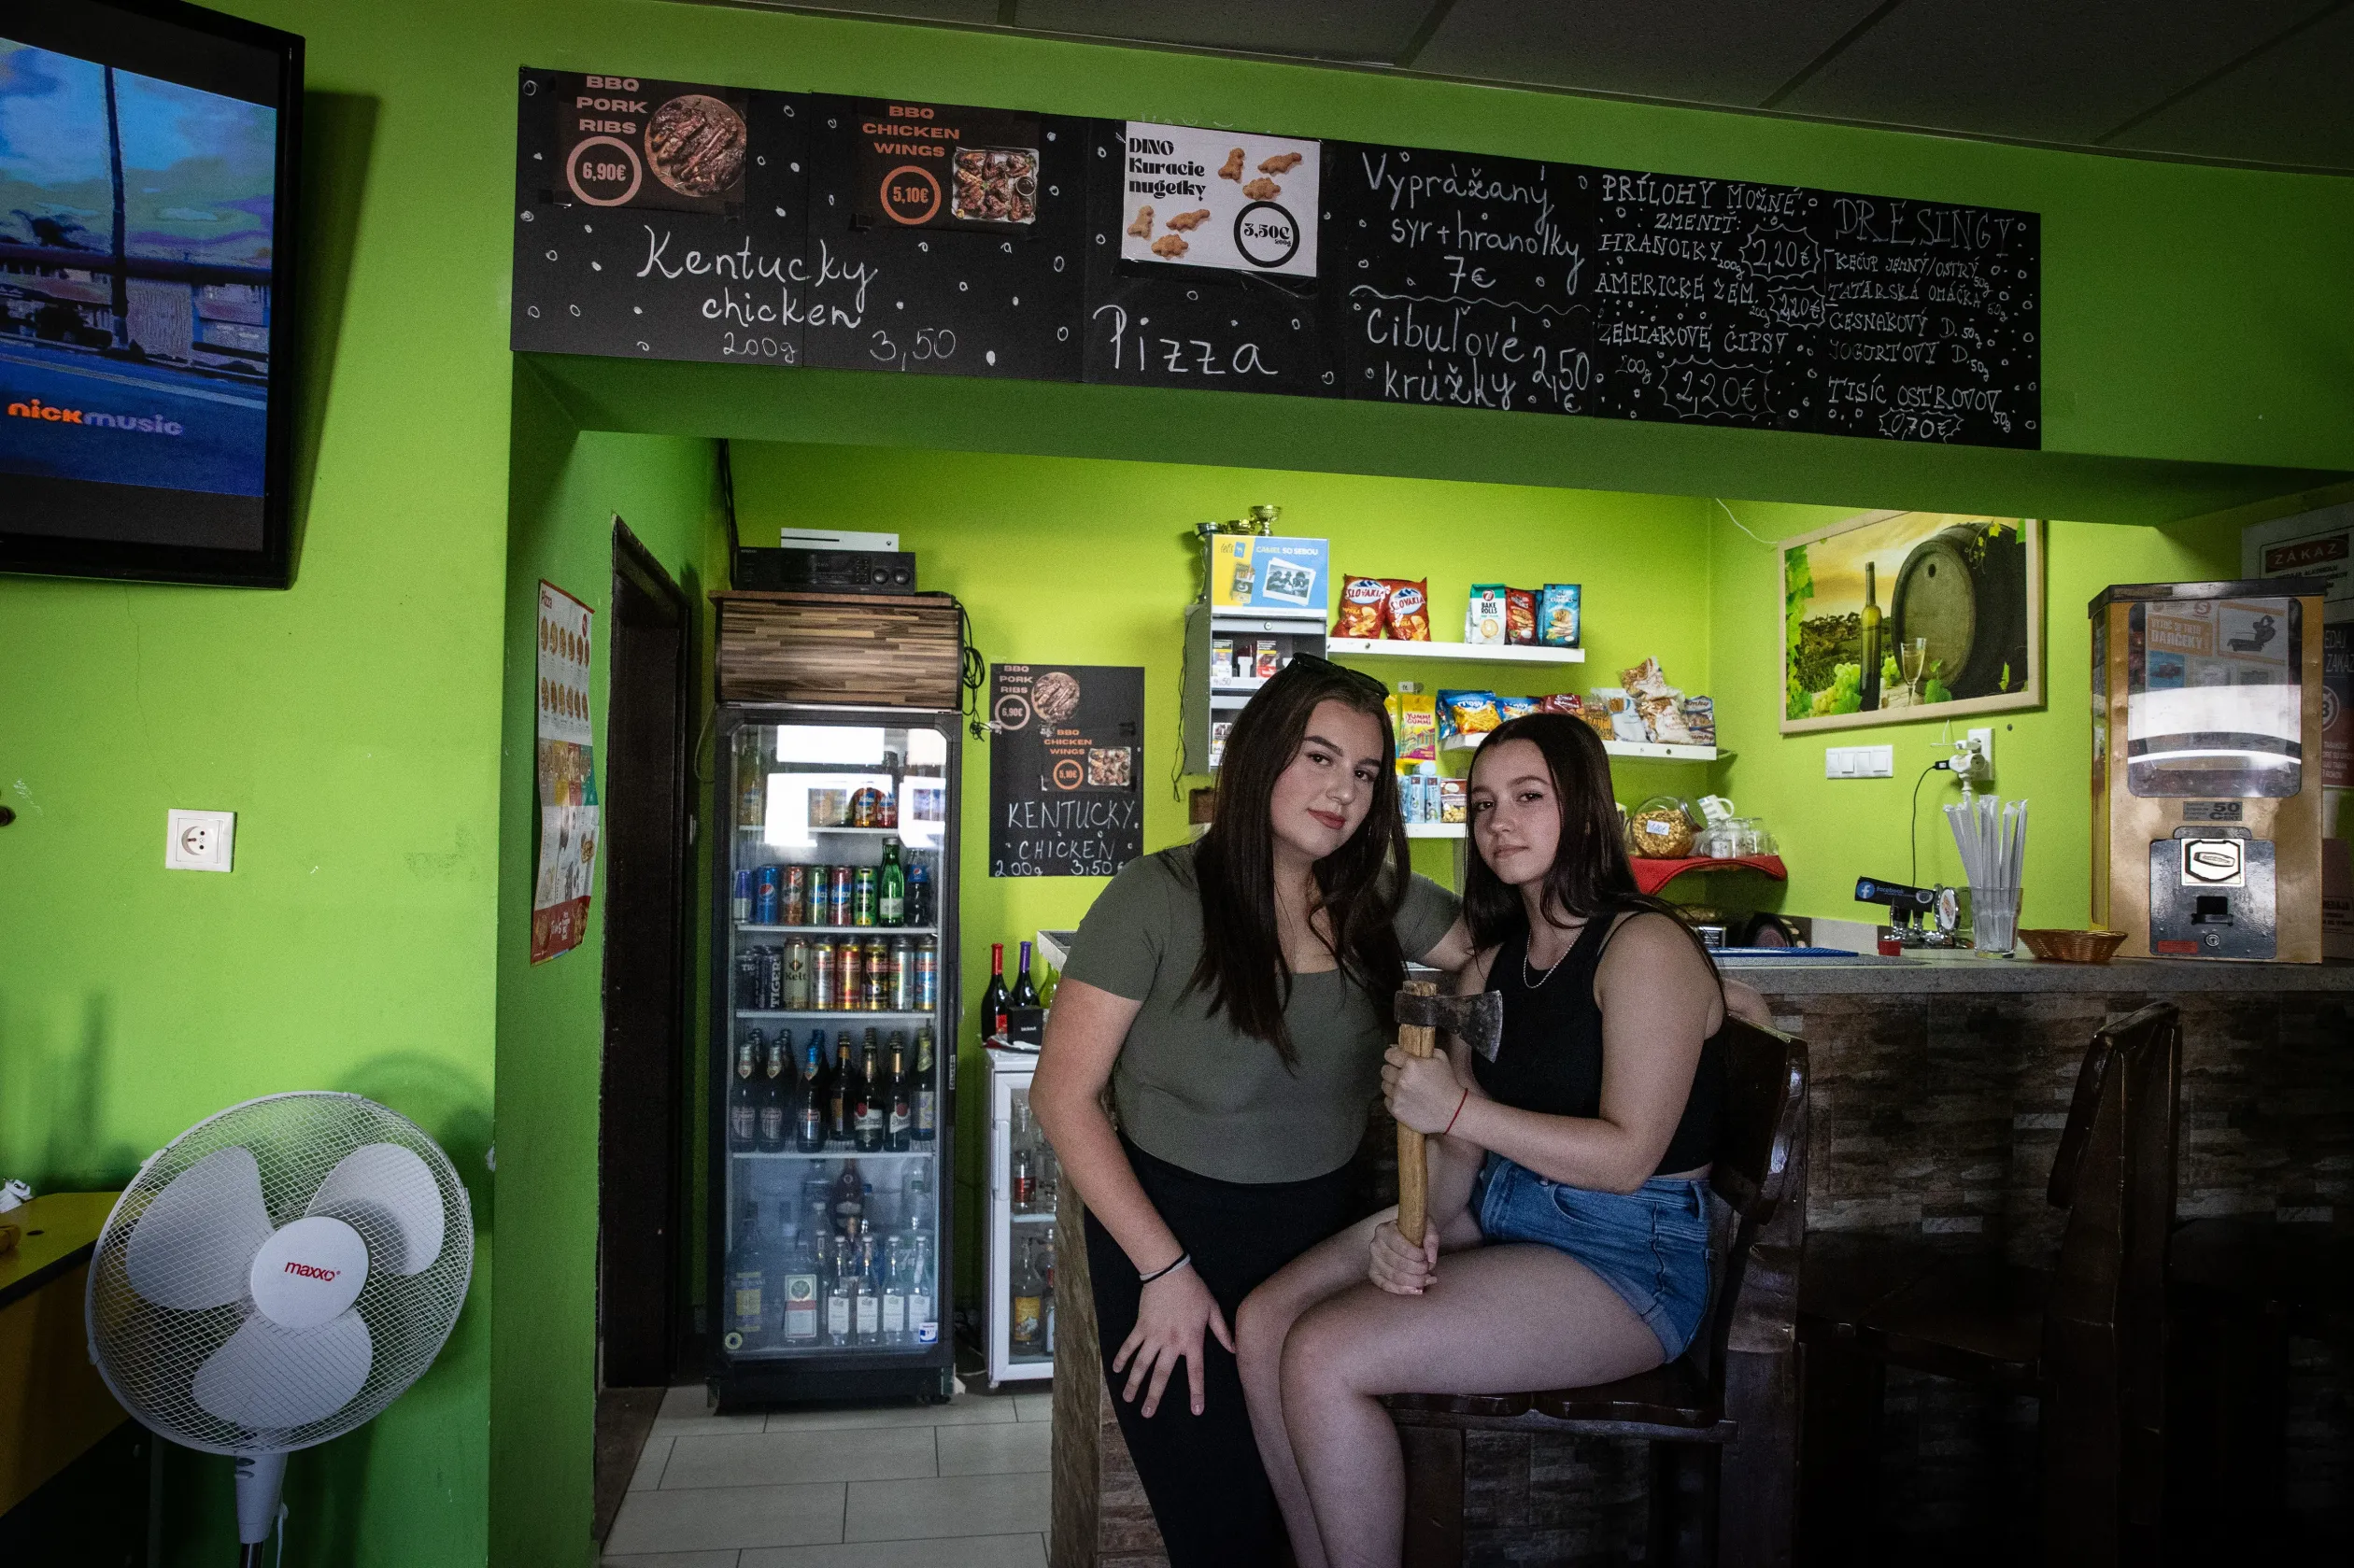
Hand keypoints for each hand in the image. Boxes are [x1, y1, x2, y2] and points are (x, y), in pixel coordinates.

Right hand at [1112, 1261, 1232, 1417]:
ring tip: (1128, 1399)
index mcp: (1192, 1341)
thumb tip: (1234, 1349)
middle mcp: (1172, 1343)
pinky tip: (1116, 1370)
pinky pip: (1130, 1346)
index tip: (1196, 1410)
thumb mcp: (1212, 1310)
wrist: (1169, 1272)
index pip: (1195, 1372)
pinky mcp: (1141, 1327)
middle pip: (1161, 1375)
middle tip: (1147, 1414)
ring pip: (1142, 1364)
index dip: (1196, 1392)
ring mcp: (1154, 1336)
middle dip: (1154, 1396)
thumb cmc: (1194, 1290)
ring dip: (1134, 1383)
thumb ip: (1223, 1332)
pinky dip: (1122, 1358)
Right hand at [1368, 1219, 1439, 1294]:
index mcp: (1384, 1230)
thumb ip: (1431, 1239)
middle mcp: (1375, 1245)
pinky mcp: (1373, 1272)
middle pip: (1398, 1264)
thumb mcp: (1426, 1226)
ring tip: (1427, 1280)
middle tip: (1429, 1271)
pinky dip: (1402, 1290)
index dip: (1417, 1256)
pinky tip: (1416, 1290)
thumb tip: (1431, 1260)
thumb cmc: (1414, 1229)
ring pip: (1393, 1276)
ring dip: (1413, 1282)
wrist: (1401, 1233)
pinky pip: (1385, 1285)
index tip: (1427, 1258)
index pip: (1401, 1247)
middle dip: (1418, 1270)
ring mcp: (1373, 1260)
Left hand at [1382, 1046, 1462, 1134]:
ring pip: (1384, 1085)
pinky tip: (1405, 1099)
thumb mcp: (1441, 1059)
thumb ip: (1425, 1050)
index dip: (1392, 1055)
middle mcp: (1401, 1079)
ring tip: (1404, 1088)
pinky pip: (1387, 1100)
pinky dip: (1394, 1099)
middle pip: (1385, 1070)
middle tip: (1401, 1074)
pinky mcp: (1397, 1110)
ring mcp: (1397, 1096)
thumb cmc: (1448, 1084)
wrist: (1453, 1111)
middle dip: (1392, 1069)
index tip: (1396, 1058)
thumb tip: (1408, 1048)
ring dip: (1392, 1085)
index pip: (1389, 1054)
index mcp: (1411, 1064)